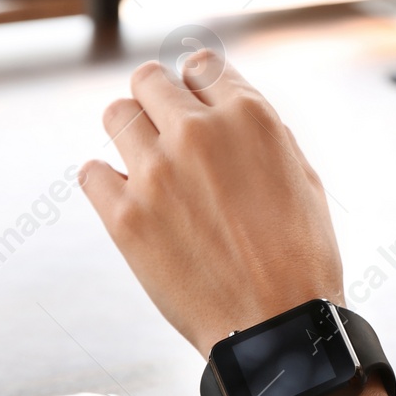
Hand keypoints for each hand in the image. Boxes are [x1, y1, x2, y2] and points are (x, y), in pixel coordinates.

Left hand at [80, 51, 344, 354]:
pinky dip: (106, 182)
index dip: (198, 87)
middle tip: (164, 131)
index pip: (201, 66)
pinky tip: (128, 198)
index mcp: (249, 117)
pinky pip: (91, 173)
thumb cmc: (300, 264)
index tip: (194, 105)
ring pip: (115, 115)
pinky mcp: (125, 216)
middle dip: (158, 102)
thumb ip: (263, 134)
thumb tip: (230, 111)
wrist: (277, 329)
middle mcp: (198, 134)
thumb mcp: (304, 178)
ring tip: (147, 165)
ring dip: (130, 135)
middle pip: (149, 80)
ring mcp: (156, 173)